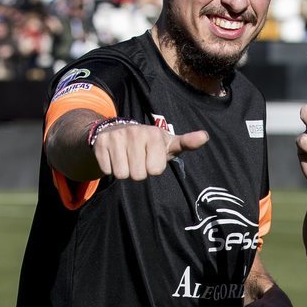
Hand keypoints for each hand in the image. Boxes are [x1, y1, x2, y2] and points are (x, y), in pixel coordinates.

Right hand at [91, 122, 208, 180]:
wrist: (116, 131)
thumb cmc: (148, 143)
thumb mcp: (168, 143)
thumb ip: (186, 143)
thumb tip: (205, 136)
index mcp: (154, 134)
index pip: (155, 170)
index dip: (153, 168)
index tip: (151, 157)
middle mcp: (135, 132)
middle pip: (138, 175)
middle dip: (138, 172)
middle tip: (137, 159)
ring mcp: (116, 136)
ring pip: (121, 174)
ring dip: (124, 171)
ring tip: (126, 158)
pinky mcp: (100, 142)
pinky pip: (107, 170)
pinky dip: (109, 168)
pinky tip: (113, 157)